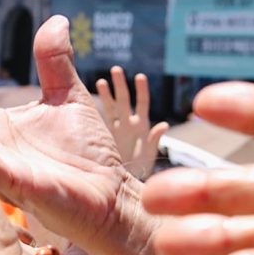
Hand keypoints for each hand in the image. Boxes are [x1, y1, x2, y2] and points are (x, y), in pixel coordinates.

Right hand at [95, 66, 168, 180]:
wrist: (125, 184)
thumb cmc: (140, 170)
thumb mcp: (149, 155)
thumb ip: (155, 139)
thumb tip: (164, 124)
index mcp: (142, 126)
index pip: (142, 103)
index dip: (141, 90)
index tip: (139, 76)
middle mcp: (128, 124)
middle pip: (124, 100)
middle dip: (120, 85)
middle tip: (116, 69)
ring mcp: (115, 128)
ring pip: (110, 107)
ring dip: (106, 94)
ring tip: (101, 81)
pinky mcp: (104, 135)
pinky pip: (100, 119)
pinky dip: (96, 109)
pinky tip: (88, 99)